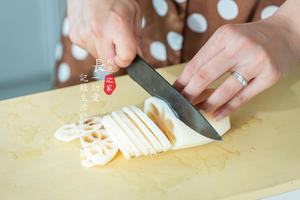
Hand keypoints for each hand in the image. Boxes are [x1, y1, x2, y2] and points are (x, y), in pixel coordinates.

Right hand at [67, 0, 141, 71]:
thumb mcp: (134, 13)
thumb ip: (136, 38)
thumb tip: (137, 57)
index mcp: (117, 26)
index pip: (125, 59)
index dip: (128, 59)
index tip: (128, 54)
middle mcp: (98, 32)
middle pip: (110, 66)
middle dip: (116, 60)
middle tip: (118, 47)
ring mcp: (84, 35)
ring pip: (99, 59)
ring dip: (104, 50)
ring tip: (105, 31)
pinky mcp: (75, 37)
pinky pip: (88, 50)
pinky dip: (94, 44)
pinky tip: (95, 29)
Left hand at [174, 11, 299, 120]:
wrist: (286, 32)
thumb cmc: (251, 38)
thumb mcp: (228, 38)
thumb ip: (210, 56)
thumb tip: (188, 81)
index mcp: (224, 36)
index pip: (196, 64)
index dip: (181, 81)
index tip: (173, 93)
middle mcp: (239, 47)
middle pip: (205, 76)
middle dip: (188, 95)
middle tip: (179, 106)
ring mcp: (256, 62)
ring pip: (224, 90)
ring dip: (206, 105)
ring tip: (195, 113)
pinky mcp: (269, 77)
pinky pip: (243, 98)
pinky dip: (227, 109)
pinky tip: (216, 115)